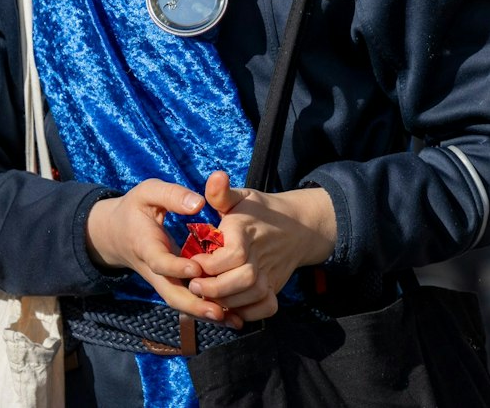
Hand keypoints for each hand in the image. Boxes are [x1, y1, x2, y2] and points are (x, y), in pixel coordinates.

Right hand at [84, 179, 227, 323]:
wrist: (116, 233)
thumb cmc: (135, 209)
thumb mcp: (147, 193)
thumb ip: (171, 195)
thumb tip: (198, 203)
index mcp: (146, 246)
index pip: (159, 262)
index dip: (175, 267)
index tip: (196, 268)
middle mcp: (154, 270)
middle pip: (171, 294)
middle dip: (194, 305)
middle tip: (218, 312)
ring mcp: (162, 280)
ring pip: (181, 303)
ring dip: (204, 313)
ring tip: (232, 320)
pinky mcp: (171, 284)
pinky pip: (187, 302)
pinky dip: (207, 311)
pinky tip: (232, 319)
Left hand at [185, 172, 337, 322]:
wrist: (297, 226)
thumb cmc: (258, 210)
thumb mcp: (240, 196)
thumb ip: (221, 192)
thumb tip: (216, 177)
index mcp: (246, 231)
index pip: (232, 253)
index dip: (209, 263)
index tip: (192, 264)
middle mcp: (260, 255)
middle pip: (244, 279)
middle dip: (215, 288)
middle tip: (193, 287)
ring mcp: (270, 273)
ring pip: (254, 295)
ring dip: (227, 302)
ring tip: (206, 297)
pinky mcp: (275, 287)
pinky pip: (267, 307)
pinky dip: (249, 313)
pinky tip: (229, 309)